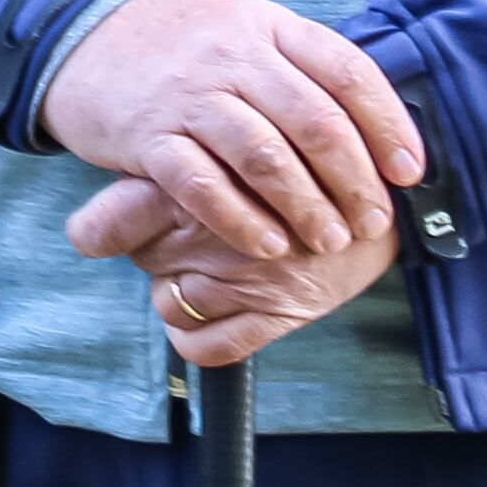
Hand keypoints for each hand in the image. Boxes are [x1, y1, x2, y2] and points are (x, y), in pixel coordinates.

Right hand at [34, 0, 422, 269]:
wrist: (80, 34)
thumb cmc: (180, 48)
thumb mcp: (244, 33)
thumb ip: (301, 70)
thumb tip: (379, 131)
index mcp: (268, 27)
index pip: (348, 71)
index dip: (389, 125)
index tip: (409, 173)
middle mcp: (232, 56)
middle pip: (315, 122)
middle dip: (354, 182)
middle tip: (372, 224)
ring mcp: (188, 95)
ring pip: (265, 157)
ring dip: (306, 207)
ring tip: (327, 242)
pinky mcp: (147, 135)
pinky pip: (202, 185)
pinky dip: (241, 220)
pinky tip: (266, 245)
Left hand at [72, 172, 402, 368]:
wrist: (388, 193)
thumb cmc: (307, 160)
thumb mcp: (240, 139)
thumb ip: (179, 157)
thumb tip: (115, 190)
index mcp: (198, 179)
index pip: (104, 228)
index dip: (98, 231)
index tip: (103, 230)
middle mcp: (215, 232)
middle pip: (140, 259)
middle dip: (156, 246)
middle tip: (191, 228)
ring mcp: (248, 279)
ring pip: (169, 302)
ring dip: (179, 289)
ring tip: (213, 262)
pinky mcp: (279, 315)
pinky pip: (207, 346)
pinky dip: (196, 334)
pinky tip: (209, 308)